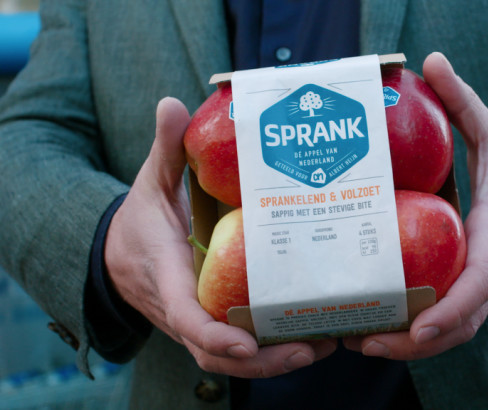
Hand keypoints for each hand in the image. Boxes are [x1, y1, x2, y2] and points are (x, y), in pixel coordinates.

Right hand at [105, 97, 335, 376]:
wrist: (118, 254)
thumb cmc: (141, 220)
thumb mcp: (150, 182)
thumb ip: (164, 149)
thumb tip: (172, 104)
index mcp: (165, 276)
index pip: (186, 316)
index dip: (214, 336)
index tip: (247, 343)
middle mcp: (180, 310)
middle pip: (217, 354)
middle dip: (262, 361)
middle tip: (310, 348)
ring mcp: (195, 322)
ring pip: (229, 359)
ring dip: (272, 362)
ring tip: (321, 347)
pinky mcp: (208, 323)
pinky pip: (235, 349)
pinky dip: (267, 352)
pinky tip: (306, 340)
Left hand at [344, 52, 487, 359]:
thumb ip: (464, 104)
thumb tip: (432, 62)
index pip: (479, 282)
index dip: (451, 309)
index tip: (417, 327)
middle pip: (459, 326)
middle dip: (413, 343)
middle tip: (363, 341)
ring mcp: (486, 293)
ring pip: (453, 334)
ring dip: (409, 346)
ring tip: (359, 342)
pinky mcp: (477, 298)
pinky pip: (450, 325)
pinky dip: (418, 336)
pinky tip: (379, 330)